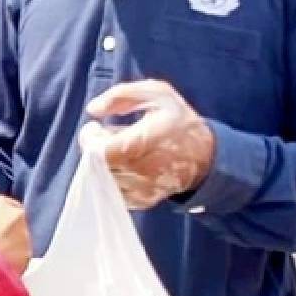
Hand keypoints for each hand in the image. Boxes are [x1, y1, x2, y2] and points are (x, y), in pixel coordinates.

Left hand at [85, 80, 214, 209]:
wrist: (204, 155)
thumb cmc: (177, 120)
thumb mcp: (158, 93)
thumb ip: (122, 94)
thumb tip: (93, 109)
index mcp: (146, 142)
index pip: (102, 152)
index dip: (90, 139)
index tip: (94, 127)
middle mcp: (143, 171)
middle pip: (98, 167)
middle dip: (94, 149)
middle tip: (104, 136)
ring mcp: (142, 190)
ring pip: (102, 181)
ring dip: (101, 164)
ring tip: (117, 148)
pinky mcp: (141, 201)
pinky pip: (112, 192)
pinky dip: (110, 177)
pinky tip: (123, 162)